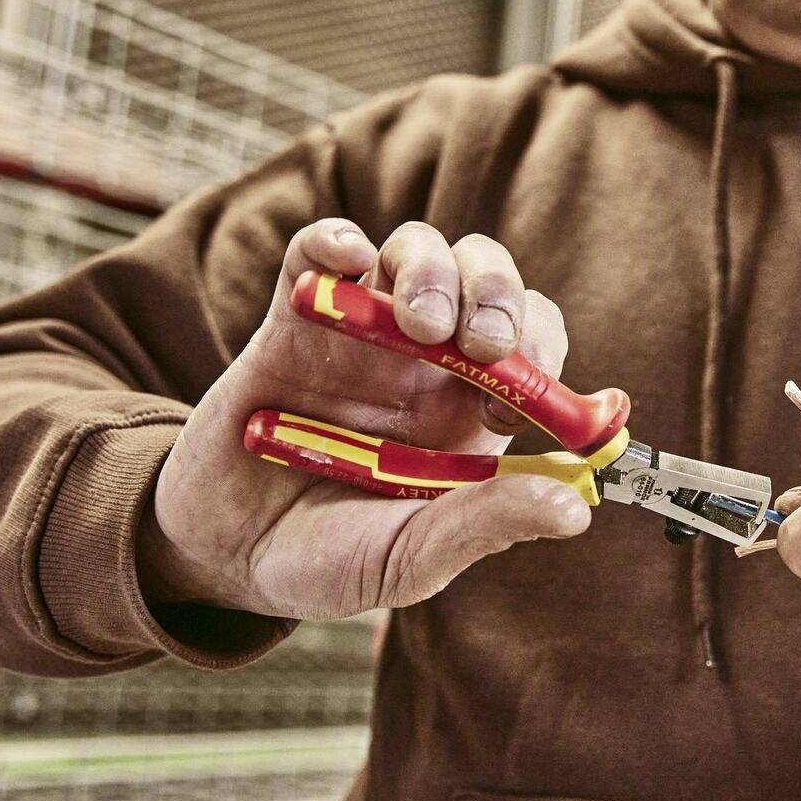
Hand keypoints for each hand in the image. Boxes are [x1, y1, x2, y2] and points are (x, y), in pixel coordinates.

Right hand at [144, 218, 588, 621]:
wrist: (222, 557)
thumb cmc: (328, 559)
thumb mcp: (409, 557)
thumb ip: (485, 525)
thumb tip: (577, 510)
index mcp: (471, 408)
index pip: (534, 341)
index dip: (543, 350)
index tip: (519, 399)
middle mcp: (427, 359)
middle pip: (487, 277)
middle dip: (498, 293)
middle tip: (483, 342)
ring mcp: (362, 330)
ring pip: (417, 250)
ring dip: (431, 269)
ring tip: (419, 322)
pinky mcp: (294, 317)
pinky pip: (320, 251)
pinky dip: (336, 240)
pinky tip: (348, 262)